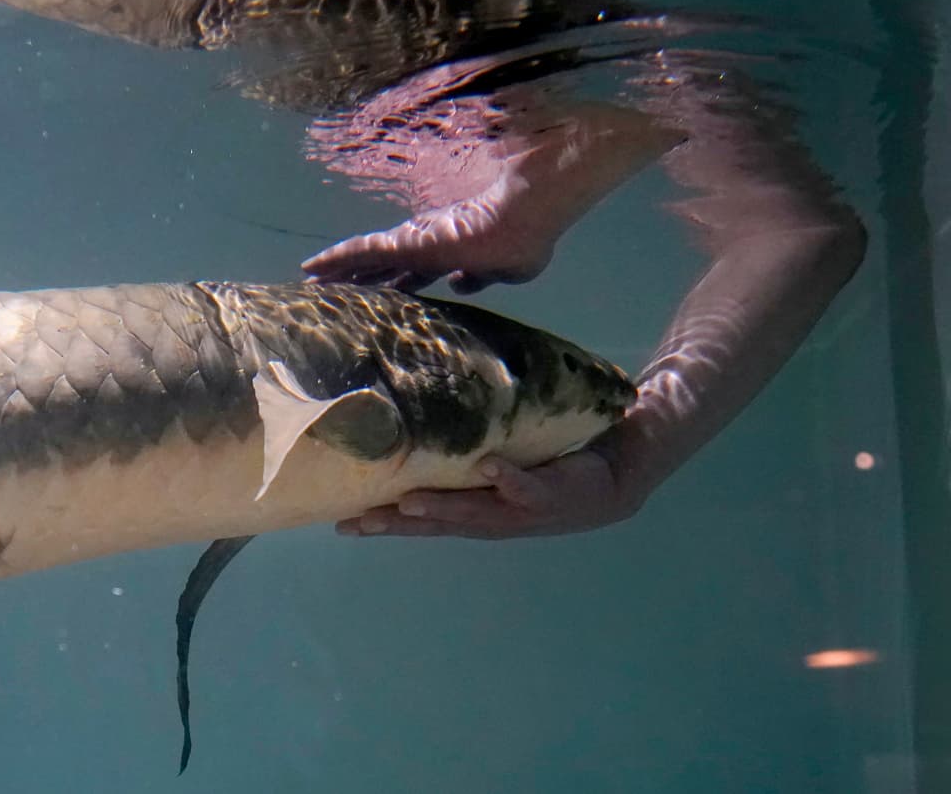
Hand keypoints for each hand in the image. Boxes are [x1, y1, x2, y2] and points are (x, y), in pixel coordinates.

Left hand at [301, 166, 556, 294]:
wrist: (526, 213)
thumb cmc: (524, 238)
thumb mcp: (507, 272)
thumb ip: (479, 279)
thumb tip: (458, 284)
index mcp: (449, 254)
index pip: (414, 273)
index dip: (395, 283)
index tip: (382, 292)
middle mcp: (426, 246)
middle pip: (383, 266)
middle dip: (358, 279)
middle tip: (331, 289)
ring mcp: (412, 242)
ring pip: (364, 258)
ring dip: (338, 270)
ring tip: (311, 280)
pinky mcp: (403, 240)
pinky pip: (360, 251)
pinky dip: (335, 259)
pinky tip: (313, 268)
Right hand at [336, 447, 641, 538]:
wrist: (610, 483)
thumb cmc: (543, 469)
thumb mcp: (496, 467)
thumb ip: (461, 458)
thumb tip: (414, 425)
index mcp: (471, 513)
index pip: (417, 522)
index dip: (380, 524)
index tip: (341, 524)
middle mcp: (488, 519)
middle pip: (435, 523)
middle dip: (396, 524)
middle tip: (359, 521)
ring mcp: (517, 509)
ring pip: (472, 511)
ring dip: (441, 508)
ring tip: (408, 503)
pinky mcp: (548, 493)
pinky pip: (525, 485)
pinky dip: (507, 478)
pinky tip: (490, 467)